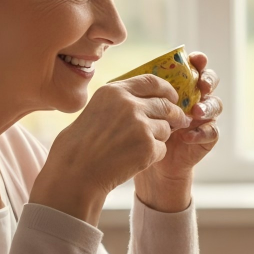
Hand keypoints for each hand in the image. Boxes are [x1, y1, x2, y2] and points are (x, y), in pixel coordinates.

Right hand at [45, 72, 192, 197]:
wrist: (75, 172)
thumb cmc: (83, 144)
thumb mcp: (98, 109)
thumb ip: (124, 101)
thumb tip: (156, 97)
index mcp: (115, 92)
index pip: (152, 82)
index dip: (168, 90)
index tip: (173, 97)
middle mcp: (129, 104)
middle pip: (166, 105)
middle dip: (175, 115)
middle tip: (178, 122)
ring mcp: (140, 125)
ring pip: (166, 128)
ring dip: (159, 138)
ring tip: (136, 147)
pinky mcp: (147, 146)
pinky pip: (162, 148)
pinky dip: (154, 155)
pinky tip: (135, 159)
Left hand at [134, 51, 221, 184]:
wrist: (150, 162)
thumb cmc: (144, 129)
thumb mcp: (142, 107)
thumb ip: (145, 91)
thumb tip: (138, 74)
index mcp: (182, 86)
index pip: (195, 67)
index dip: (199, 61)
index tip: (195, 59)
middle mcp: (196, 97)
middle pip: (211, 81)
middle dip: (208, 80)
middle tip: (202, 86)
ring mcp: (204, 117)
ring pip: (216, 105)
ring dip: (207, 107)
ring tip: (195, 113)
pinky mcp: (208, 136)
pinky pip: (212, 131)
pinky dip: (200, 132)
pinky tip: (187, 136)